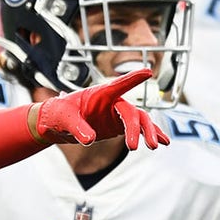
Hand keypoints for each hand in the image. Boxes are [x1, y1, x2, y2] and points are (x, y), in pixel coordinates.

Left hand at [33, 68, 169, 148]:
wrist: (55, 123)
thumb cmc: (58, 114)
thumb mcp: (64, 119)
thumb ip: (77, 128)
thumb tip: (90, 139)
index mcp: (100, 94)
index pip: (118, 85)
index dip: (132, 79)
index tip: (148, 72)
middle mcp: (112, 102)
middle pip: (131, 112)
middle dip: (136, 128)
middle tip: (135, 148)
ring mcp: (117, 114)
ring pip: (140, 121)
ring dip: (149, 132)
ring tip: (155, 146)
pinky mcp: (118, 126)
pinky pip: (139, 130)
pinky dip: (151, 134)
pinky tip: (164, 143)